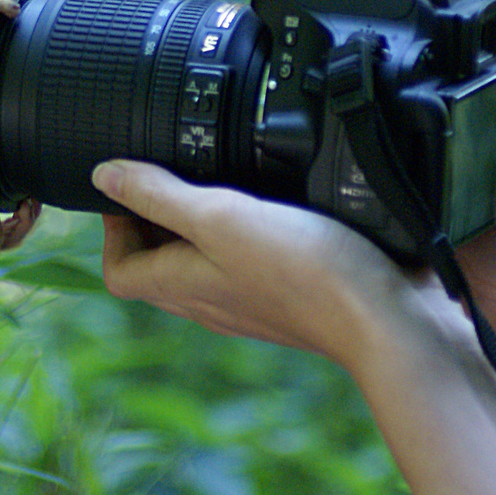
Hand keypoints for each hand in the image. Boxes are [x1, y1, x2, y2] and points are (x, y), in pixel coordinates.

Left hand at [94, 160, 440, 370]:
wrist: (394, 324)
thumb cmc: (305, 272)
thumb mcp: (219, 216)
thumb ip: (159, 195)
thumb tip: (101, 175)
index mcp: (182, 287)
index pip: (118, 271)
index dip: (112, 228)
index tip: (132, 183)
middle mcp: (211, 301)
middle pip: (159, 264)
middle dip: (154, 217)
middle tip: (173, 170)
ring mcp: (252, 302)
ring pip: (204, 262)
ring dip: (201, 220)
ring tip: (222, 177)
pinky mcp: (292, 295)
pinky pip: (250, 263)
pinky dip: (247, 231)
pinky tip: (274, 201)